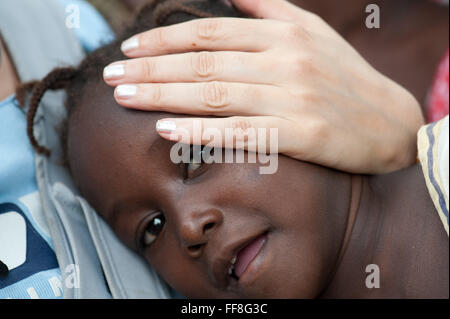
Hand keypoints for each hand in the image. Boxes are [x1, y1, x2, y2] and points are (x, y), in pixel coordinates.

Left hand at [103, 0, 423, 173]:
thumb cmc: (344, 77)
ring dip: (164, 95)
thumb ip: (268, 9)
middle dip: (152, 68)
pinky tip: (166, 131)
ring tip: (126, 98)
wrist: (389, 122)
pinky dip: (200, 131)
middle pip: (204, 61)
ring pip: (214, 93)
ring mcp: (292, 96)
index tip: (131, 50)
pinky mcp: (300, 133)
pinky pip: (239, 131)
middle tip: (114, 76)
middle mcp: (285, 59)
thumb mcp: (311, 31)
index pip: (210, 31)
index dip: (166, 40)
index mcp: (283, 32)